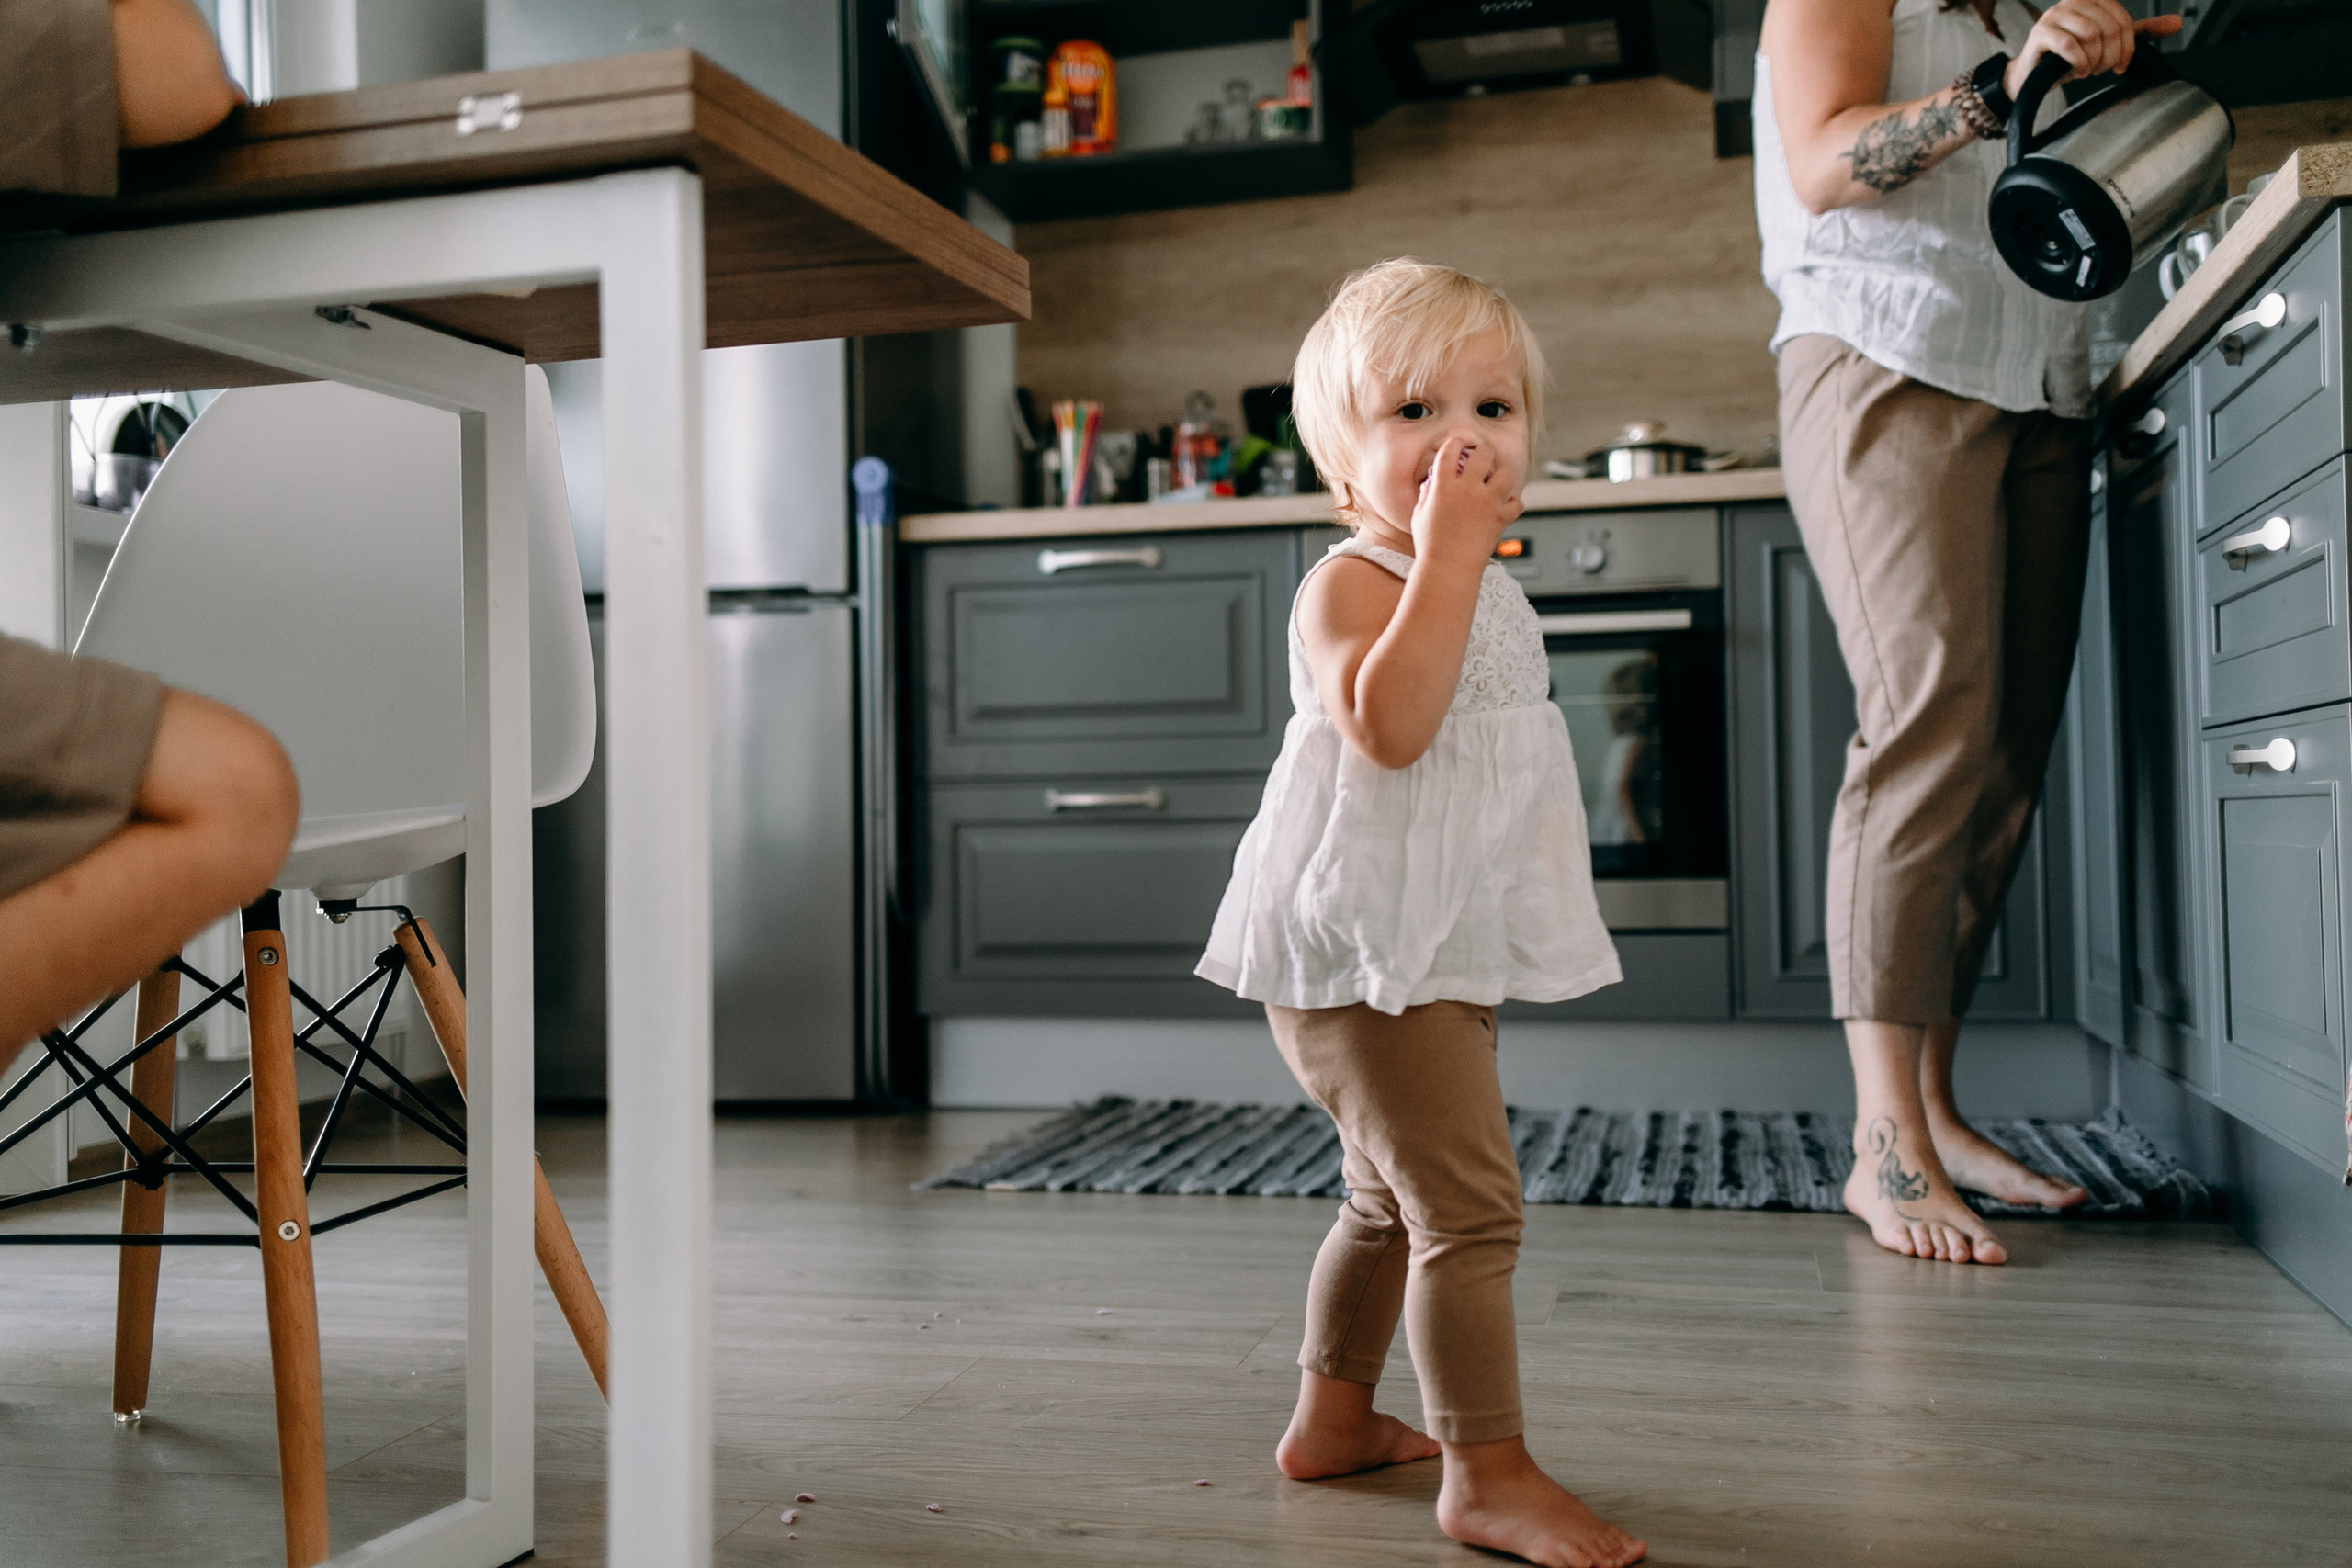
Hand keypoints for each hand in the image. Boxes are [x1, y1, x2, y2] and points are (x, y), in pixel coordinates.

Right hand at [1409, 433, 1522, 568]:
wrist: (1448, 569)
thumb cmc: (1430, 546)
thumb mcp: (1419, 517)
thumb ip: (1425, 497)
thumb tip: (1430, 485)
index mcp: (1443, 486)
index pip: (1450, 450)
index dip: (1455, 443)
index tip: (1458, 444)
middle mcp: (1467, 489)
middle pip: (1483, 454)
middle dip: (1484, 452)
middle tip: (1483, 458)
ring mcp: (1486, 502)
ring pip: (1506, 473)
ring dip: (1502, 475)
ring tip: (1497, 481)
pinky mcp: (1500, 518)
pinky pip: (1516, 504)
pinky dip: (1513, 505)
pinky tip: (1506, 507)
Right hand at [2004, 0, 2182, 96]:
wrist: (2033, 76)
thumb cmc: (2069, 57)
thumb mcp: (2109, 42)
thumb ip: (2140, 32)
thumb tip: (2176, 22)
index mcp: (2092, 0)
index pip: (2122, 19)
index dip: (2127, 46)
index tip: (2121, 64)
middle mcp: (2073, 2)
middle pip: (2108, 26)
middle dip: (2110, 55)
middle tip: (2101, 69)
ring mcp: (2054, 16)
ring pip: (2091, 35)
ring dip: (2093, 60)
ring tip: (2087, 69)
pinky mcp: (2040, 34)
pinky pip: (2069, 46)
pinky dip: (2078, 63)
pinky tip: (2076, 71)